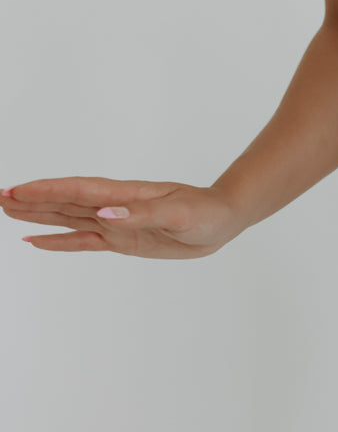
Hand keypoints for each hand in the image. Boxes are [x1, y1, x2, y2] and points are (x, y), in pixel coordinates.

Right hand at [0, 179, 244, 258]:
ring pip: (68, 217)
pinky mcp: (121, 240)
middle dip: (31, 199)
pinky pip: (83, 240)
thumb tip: (105, 214)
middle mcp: (114, 206)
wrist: (222, 219)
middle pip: (64, 201)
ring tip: (7, 211)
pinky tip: (37, 241)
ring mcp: (115, 222)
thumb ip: (141, 215)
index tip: (17, 190)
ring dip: (38, 215)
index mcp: (125, 195)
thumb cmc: (206, 211)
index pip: (78, 190)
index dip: (47, 190)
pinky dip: (59, 241)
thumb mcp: (179, 214)